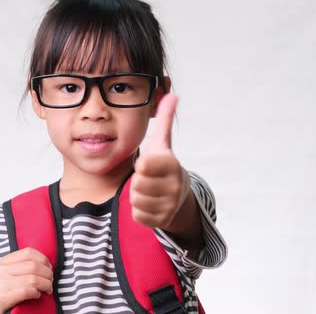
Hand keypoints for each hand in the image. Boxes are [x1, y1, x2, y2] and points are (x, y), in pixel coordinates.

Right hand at [0, 247, 53, 313]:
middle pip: (34, 266)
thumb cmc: (12, 290)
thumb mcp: (16, 273)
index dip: (43, 260)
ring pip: (33, 279)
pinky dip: (37, 293)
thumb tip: (49, 265)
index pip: (29, 252)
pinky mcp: (4, 296)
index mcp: (5, 261)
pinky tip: (37, 295)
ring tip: (47, 289)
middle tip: (50, 281)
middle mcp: (2, 270)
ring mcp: (2, 283)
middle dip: (47, 274)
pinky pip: (27, 291)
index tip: (49, 268)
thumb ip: (28, 265)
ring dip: (46, 285)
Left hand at [130, 94, 190, 229]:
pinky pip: (138, 215)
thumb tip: (171, 94)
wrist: (179, 196)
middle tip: (149, 178)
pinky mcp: (161, 221)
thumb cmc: (164, 165)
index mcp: (172, 165)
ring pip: (136, 200)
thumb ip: (164, 119)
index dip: (142, 164)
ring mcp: (169, 205)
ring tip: (150, 190)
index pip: (144, 164)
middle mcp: (174, 186)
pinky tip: (150, 203)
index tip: (149, 164)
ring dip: (137, 195)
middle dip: (139, 181)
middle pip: (138, 184)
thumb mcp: (163, 142)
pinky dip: (139, 210)